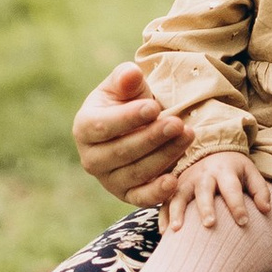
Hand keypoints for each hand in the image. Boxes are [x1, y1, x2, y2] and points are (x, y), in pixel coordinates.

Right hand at [74, 62, 192, 208]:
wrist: (139, 124)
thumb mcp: (126, 85)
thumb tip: (130, 74)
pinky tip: (174, 180)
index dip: (128, 118)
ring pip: (136, 173)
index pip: (102, 126)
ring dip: (164, 156)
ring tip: (188, 136)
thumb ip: (126, 78)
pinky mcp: (126, 194)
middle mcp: (91, 158)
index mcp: (84, 127)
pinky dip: (156, 193)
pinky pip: (140, 198)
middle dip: (152, 137)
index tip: (154, 108)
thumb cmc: (129, 100)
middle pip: (122, 151)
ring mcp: (108, 179)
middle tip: (178, 123)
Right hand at [164, 149, 271, 235]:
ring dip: (177, 212)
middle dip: (206, 207)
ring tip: (177, 230)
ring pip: (179, 195)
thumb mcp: (250, 173)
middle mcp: (203, 174)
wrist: (210, 150)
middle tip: (210, 225)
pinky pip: (165, 202)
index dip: (237, 205)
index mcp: (225, 170)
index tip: (244, 222)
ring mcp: (186, 180)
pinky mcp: (173, 188)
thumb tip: (266, 210)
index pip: (232, 188)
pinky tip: (165, 233)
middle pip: (204, 191)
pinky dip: (163, 217)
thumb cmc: (233, 169)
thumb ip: (260, 190)